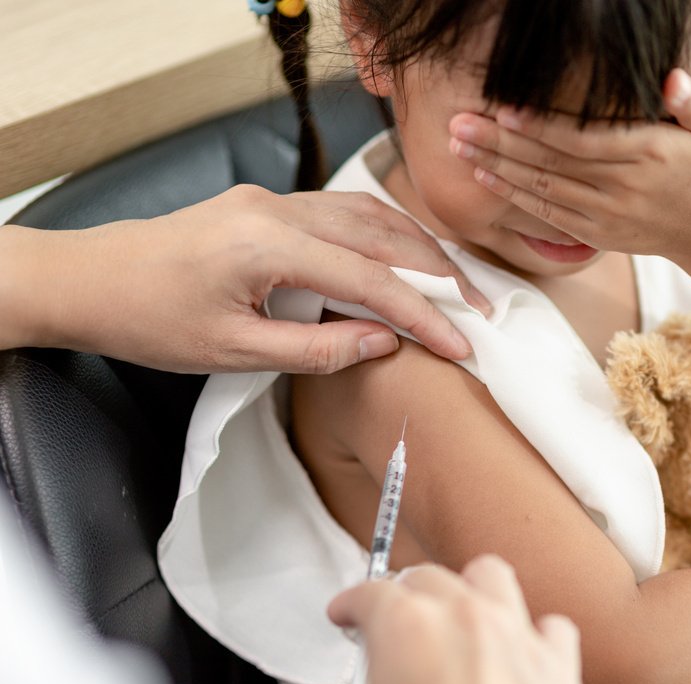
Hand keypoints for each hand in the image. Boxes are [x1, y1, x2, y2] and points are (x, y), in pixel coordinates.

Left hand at [0, 185, 491, 371]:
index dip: (424, 315)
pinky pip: (343, 214)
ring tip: (454, 289)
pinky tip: (403, 260)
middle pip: (382, 234)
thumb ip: (316, 349)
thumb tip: (385, 342)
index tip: (461, 346)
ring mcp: (272, 200)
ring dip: (417, 251)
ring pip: (368, 216)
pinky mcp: (266, 205)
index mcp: (268, 244)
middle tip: (478, 314)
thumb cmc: (149, 321)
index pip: (371, 278)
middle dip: (437, 275)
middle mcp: (277, 209)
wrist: (87, 281)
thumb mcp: (233, 352)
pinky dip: (384, 238)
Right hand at [310, 556, 583, 683]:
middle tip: (398, 624)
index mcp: (404, 626)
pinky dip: (538, 637)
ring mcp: (515, 635)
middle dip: (407, 596)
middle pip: (428, 578)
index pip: (368, 593)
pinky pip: (553, 628)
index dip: (350, 604)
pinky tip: (524, 653)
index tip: (348, 614)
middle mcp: (463, 617)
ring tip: (462, 615)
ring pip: (492, 577)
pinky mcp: (557, 665)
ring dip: (472, 590)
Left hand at [448, 69, 690, 261]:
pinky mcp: (596, 234)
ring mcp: (607, 215)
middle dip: (501, 143)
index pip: (584, 140)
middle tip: (459, 123)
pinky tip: (483, 177)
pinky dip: (513, 196)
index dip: (541, 127)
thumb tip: (672, 80)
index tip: (503, 109)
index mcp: (648, 155)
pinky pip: (547, 214)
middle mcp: (624, 188)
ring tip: (458, 146)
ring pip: (543, 189)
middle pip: (553, 163)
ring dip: (496, 168)